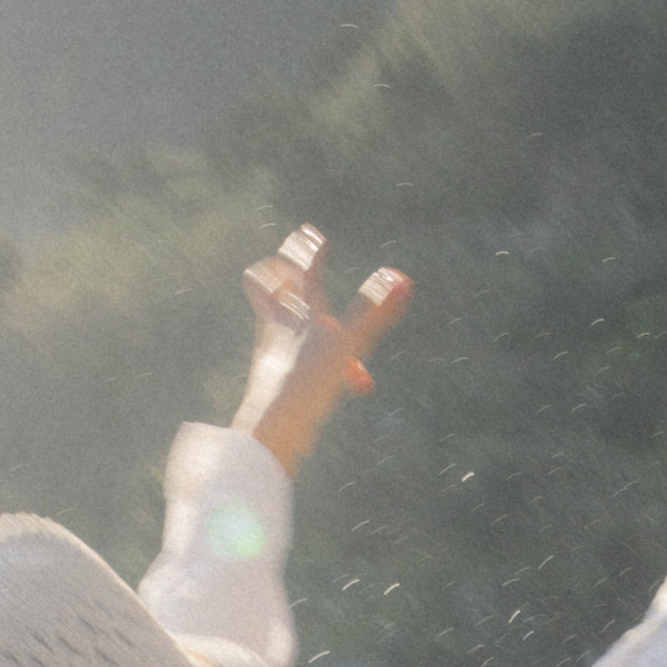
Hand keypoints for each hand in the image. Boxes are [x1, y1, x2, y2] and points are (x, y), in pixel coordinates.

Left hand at [233, 225, 410, 475]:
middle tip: (288, 266)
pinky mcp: (277, 385)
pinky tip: (332, 380)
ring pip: (279, 326)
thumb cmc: (304, 385)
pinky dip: (314, 364)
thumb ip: (373, 313)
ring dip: (297, 319)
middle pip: (265, 287)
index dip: (308, 250)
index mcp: (296, 314)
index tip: (313, 235)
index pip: (300, 270)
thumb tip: (401, 279)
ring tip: (311, 320)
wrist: (273, 432)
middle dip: (279, 274)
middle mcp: (280, 329)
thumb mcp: (344, 346)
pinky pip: (293, 364)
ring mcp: (275, 356)